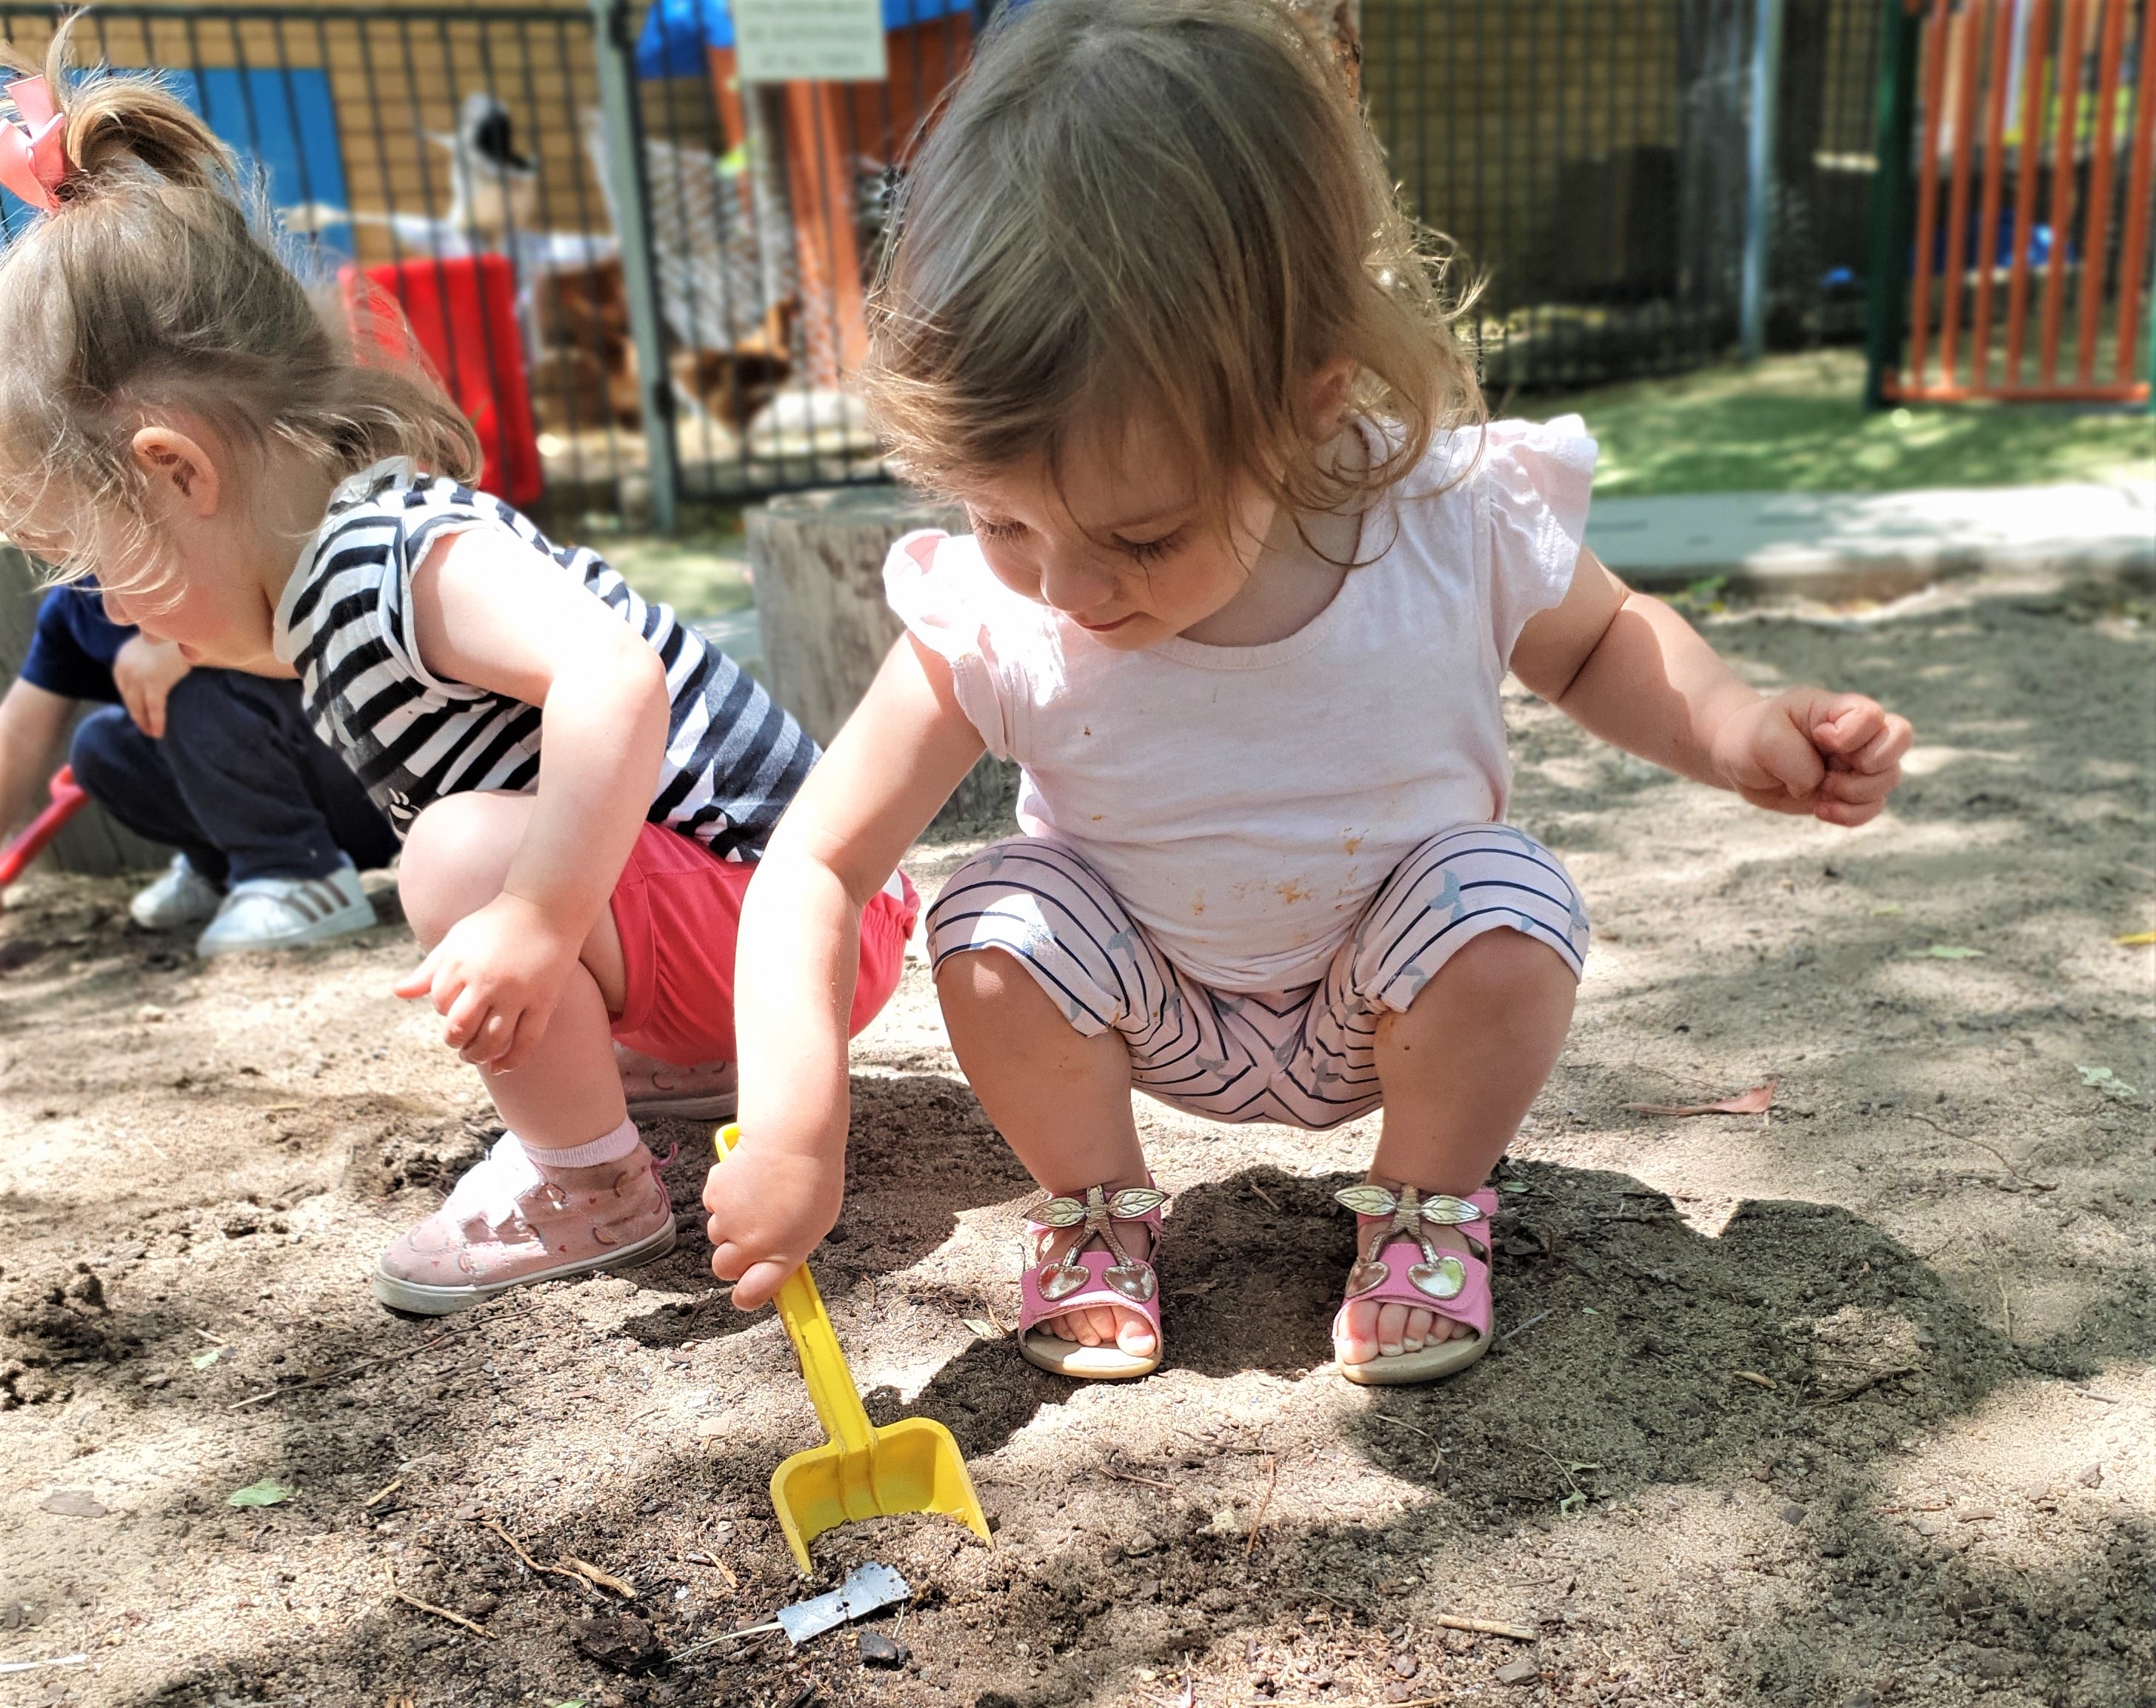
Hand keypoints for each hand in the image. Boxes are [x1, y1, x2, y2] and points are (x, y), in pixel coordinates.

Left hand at [111, 636, 189, 738]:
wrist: (187, 627)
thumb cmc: (175, 635)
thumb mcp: (153, 645)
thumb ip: (147, 658)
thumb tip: (153, 672)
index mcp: (122, 658)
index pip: (123, 687)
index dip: (131, 702)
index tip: (139, 713)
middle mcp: (125, 668)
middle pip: (129, 698)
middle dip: (137, 715)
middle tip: (146, 729)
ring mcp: (137, 676)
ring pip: (138, 706)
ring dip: (145, 722)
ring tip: (152, 733)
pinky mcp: (153, 683)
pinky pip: (154, 708)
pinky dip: (156, 721)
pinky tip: (159, 733)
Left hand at [392, 891, 580, 1068]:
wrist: (545, 908)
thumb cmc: (496, 924)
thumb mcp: (456, 941)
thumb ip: (428, 971)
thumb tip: (397, 993)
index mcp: (461, 965)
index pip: (441, 1005)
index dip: (444, 1012)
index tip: (453, 1009)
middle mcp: (487, 981)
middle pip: (461, 1028)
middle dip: (455, 1042)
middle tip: (459, 1045)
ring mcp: (517, 993)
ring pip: (492, 1040)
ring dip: (479, 1055)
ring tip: (476, 1055)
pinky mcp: (543, 1001)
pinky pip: (527, 1040)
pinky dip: (512, 1060)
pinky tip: (501, 1067)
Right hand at [703, 1134, 842, 1309]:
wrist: (792, 1137)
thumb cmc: (813, 1175)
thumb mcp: (817, 1223)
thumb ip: (793, 1247)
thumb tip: (781, 1260)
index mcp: (781, 1254)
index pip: (752, 1294)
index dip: (746, 1297)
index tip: (746, 1295)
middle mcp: (750, 1243)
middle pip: (724, 1268)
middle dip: (733, 1259)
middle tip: (751, 1240)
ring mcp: (728, 1219)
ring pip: (717, 1235)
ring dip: (730, 1226)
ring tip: (755, 1201)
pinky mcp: (714, 1195)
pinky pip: (714, 1206)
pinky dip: (725, 1199)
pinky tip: (746, 1182)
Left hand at [1711, 688, 1912, 826]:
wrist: (1739, 759)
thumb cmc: (1752, 737)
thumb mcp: (1765, 738)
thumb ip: (1797, 758)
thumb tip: (1820, 784)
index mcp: (1838, 708)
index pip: (1873, 715)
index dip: (1852, 735)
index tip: (1819, 739)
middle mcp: (1856, 733)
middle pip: (1899, 741)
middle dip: (1870, 767)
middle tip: (1831, 774)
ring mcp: (1856, 762)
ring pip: (1889, 779)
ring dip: (1856, 794)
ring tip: (1821, 793)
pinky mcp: (1849, 791)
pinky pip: (1872, 807)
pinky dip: (1851, 815)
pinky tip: (1821, 810)